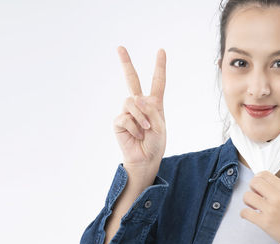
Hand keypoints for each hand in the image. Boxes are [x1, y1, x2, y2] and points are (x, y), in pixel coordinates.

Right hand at [113, 46, 166, 176]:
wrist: (145, 159)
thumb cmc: (155, 143)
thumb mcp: (160, 125)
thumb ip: (150, 109)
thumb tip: (135, 99)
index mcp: (154, 104)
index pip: (157, 81)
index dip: (159, 66)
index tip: (161, 51)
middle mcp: (139, 104)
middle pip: (131, 79)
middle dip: (125, 63)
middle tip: (119, 47)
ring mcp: (127, 112)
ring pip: (131, 101)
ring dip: (141, 117)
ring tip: (145, 130)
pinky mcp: (119, 121)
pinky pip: (125, 117)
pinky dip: (134, 126)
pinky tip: (137, 135)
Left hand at [240, 171, 279, 243]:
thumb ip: (277, 188)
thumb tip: (259, 183)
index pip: (264, 174)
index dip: (257, 179)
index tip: (258, 187)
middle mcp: (278, 197)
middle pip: (254, 182)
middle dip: (251, 189)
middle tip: (256, 197)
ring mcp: (271, 210)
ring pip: (247, 196)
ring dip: (247, 202)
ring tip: (254, 207)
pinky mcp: (265, 222)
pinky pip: (244, 212)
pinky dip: (244, 214)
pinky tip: (251, 216)